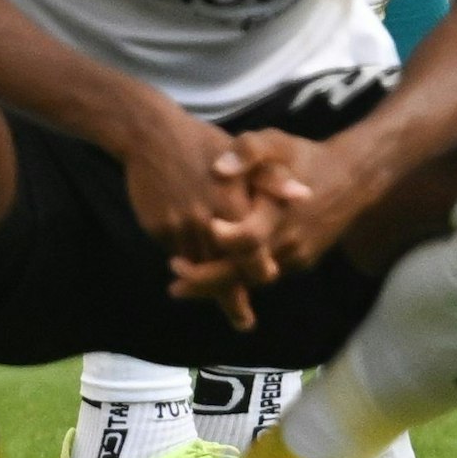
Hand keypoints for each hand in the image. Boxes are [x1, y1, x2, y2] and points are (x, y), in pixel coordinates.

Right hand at [120, 102, 300, 331]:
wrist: (152, 135)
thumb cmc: (207, 143)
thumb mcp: (246, 153)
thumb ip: (274, 180)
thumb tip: (304, 196)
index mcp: (233, 205)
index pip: (250, 251)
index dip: (259, 271)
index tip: (268, 284)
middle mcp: (207, 222)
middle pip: (222, 270)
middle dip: (232, 301)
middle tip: (244, 322)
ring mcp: (179, 227)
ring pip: (198, 266)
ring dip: (208, 286)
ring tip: (227, 308)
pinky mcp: (158, 228)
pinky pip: (177, 252)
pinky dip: (189, 261)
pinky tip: (195, 267)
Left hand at [168, 129, 376, 310]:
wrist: (353, 179)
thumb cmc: (307, 158)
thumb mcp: (279, 142)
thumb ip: (250, 149)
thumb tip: (219, 168)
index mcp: (280, 212)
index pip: (247, 239)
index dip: (220, 242)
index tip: (195, 241)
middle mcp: (288, 242)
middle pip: (243, 274)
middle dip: (206, 282)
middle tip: (173, 282)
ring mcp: (296, 257)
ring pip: (253, 281)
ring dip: (220, 286)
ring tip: (185, 283)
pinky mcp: (300, 263)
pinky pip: (265, 277)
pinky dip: (240, 279)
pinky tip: (218, 274)